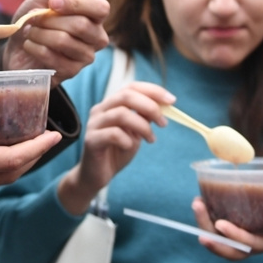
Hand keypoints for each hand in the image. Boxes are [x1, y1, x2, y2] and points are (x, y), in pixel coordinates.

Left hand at [1, 0, 109, 86]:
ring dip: (40, 33)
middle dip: (51, 19)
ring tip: (30, 31)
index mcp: (94, 16)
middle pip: (81, 25)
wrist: (15, 45)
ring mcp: (85, 56)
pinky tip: (30, 45)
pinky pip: (54, 58)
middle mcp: (96, 37)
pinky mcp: (71, 72)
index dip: (77, 3)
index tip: (53, 2)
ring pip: (64, 41)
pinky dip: (35, 48)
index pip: (101, 8)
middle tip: (34, 18)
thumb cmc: (33, 19)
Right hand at [57, 82, 174, 214]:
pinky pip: (113, 134)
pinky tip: (130, 147)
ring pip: (121, 113)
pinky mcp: (91, 140)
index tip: (172, 101)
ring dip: (142, 126)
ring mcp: (94, 124)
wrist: (97, 175)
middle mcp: (100, 109)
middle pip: (126, 95)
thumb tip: (163, 106)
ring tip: (151, 139)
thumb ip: (144, 117)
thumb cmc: (117, 151)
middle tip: (163, 123)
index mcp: (111, 104)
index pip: (131, 87)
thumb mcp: (136, 132)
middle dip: (150, 107)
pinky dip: (127, 140)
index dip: (153, 91)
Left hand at [191, 175, 262, 259]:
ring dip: (204, 225)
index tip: (220, 224)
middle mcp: (254, 246)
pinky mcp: (235, 235)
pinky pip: (218, 234)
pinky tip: (200, 202)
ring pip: (220, 243)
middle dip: (211, 234)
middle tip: (198, 207)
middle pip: (229, 250)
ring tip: (197, 203)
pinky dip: (206, 221)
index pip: (250, 246)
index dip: (235, 237)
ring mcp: (243, 242)